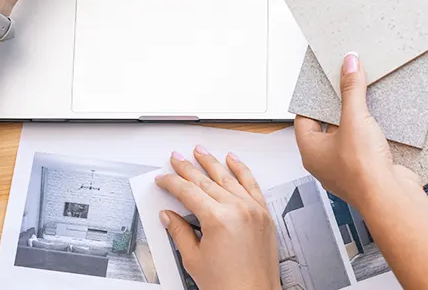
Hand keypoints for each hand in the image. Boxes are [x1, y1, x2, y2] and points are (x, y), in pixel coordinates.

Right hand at [156, 147, 280, 289]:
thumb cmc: (228, 285)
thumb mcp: (194, 258)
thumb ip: (180, 232)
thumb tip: (170, 217)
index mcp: (218, 219)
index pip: (188, 191)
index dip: (172, 183)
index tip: (163, 179)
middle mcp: (238, 209)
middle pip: (206, 181)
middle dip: (188, 168)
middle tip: (177, 159)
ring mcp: (253, 210)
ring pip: (229, 178)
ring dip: (213, 163)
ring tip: (201, 152)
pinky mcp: (264, 215)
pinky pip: (252, 185)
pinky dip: (242, 170)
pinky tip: (234, 161)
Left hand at [295, 53, 421, 207]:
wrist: (390, 196)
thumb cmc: (363, 170)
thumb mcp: (355, 118)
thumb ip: (351, 89)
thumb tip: (348, 65)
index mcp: (310, 152)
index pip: (304, 119)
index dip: (313, 100)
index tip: (322, 85)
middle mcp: (324, 163)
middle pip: (325, 127)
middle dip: (336, 109)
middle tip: (344, 89)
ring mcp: (344, 169)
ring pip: (345, 138)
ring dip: (354, 123)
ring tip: (362, 104)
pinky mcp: (365, 172)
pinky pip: (362, 148)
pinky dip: (368, 136)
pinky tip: (378, 125)